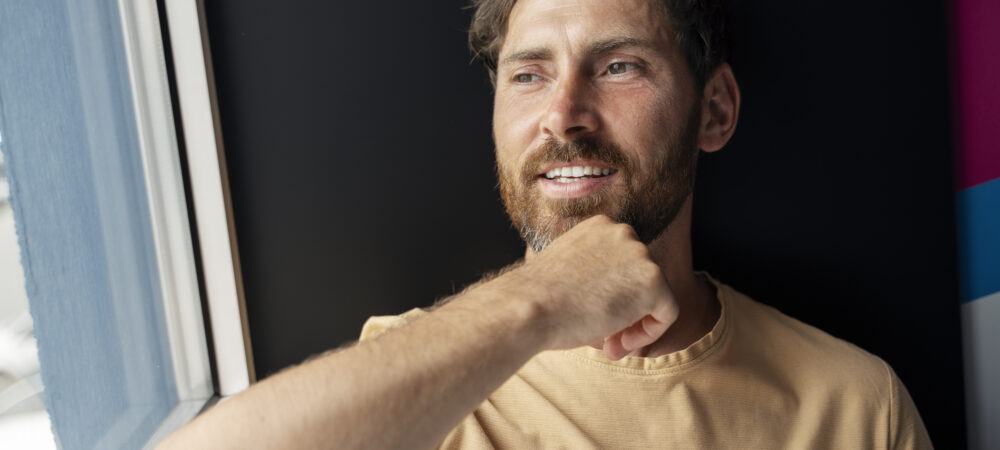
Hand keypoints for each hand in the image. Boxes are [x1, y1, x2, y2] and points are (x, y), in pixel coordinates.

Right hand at [503, 215, 678, 359]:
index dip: (614, 297)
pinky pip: (668, 312)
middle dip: (627, 312)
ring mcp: (641, 253)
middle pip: (641, 279)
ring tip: (610, 346)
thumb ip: (596, 277)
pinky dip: (650, 333)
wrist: (529, 308)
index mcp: (599, 227)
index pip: (623, 265)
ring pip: (656, 296)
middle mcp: (622, 232)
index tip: (595, 321)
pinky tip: (620, 344)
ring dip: (635, 325)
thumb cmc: (538, 300)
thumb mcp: (568, 276)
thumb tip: (619, 300)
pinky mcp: (654, 279)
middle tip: (606, 340)